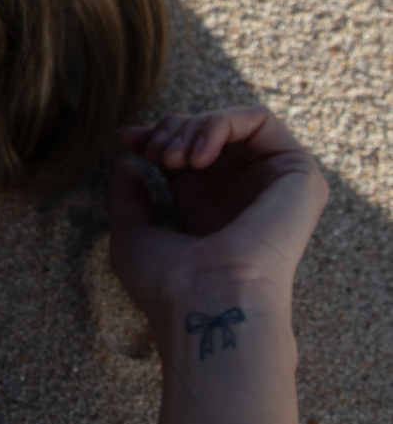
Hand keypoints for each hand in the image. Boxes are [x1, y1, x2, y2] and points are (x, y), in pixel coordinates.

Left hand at [111, 106, 328, 328]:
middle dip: (171, 130)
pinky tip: (198, 156)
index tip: (126, 139)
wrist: (207, 303)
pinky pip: (260, 120)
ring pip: (231, 124)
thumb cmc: (169, 285)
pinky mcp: (299, 174)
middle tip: (153, 153)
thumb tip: (125, 161)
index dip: (154, 137)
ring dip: (191, 128)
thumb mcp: (133, 236)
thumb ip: (128, 198)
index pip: (186, 156)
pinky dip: (219, 124)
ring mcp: (274, 186)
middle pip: (206, 135)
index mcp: (213, 214)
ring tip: (171, 157)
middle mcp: (246, 198)